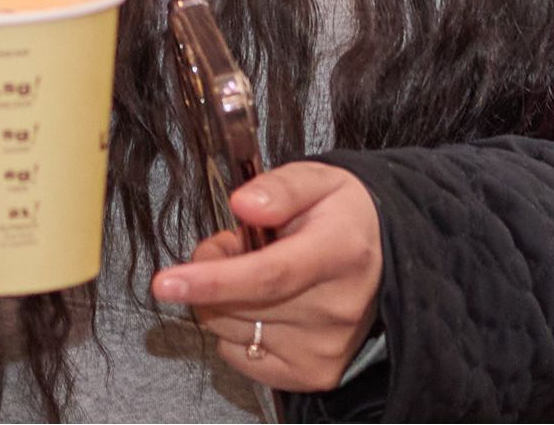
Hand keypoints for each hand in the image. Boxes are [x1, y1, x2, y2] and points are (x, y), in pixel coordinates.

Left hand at [152, 163, 382, 390]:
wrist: (388, 257)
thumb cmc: (343, 217)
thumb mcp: (317, 180)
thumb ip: (278, 188)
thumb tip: (243, 203)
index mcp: (338, 253)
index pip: (267, 275)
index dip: (212, 280)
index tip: (165, 282)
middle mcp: (336, 308)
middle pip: (237, 305)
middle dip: (212, 270)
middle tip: (237, 243)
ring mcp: (326, 347)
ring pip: (230, 330)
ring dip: (223, 300)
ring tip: (255, 271)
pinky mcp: (315, 373)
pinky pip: (241, 356)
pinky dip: (236, 331)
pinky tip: (262, 307)